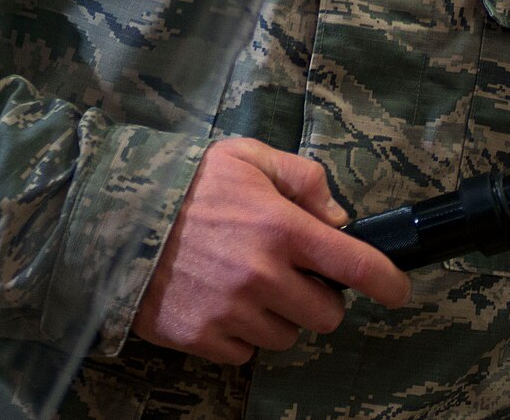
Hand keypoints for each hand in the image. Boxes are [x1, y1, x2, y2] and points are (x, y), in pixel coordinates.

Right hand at [132, 138, 411, 365]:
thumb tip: (336, 217)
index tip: (397, 290)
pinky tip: (218, 302)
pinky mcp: (204, 337)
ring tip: (244, 283)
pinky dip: (240, 334)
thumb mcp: (246, 157)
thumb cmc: (184, 184)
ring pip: (287, 336)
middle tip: (291, 275)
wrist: (111, 217)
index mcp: (281, 228)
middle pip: (327, 314)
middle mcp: (263, 275)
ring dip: (277, 316)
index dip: (388, 282)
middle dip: (318, 297)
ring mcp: (233, 312)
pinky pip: (245, 352)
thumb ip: (302, 178)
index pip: (357, 265)